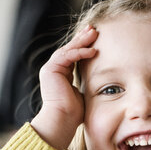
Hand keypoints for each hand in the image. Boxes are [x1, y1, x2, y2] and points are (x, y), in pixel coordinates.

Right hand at [31, 25, 97, 149]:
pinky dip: (79, 52)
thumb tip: (100, 80)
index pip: (73, 55)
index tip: (94, 38)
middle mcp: (54, 69)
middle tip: (93, 29)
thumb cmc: (74, 112)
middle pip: (69, 49)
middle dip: (82, 38)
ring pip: (68, 50)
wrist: (63, 120)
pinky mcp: (50, 70)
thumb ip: (86, 82)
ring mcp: (50, 69)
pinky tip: (92, 51)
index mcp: (61, 74)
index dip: (83, 46)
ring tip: (94, 33)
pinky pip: (67, 56)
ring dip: (82, 41)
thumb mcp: (83, 92)